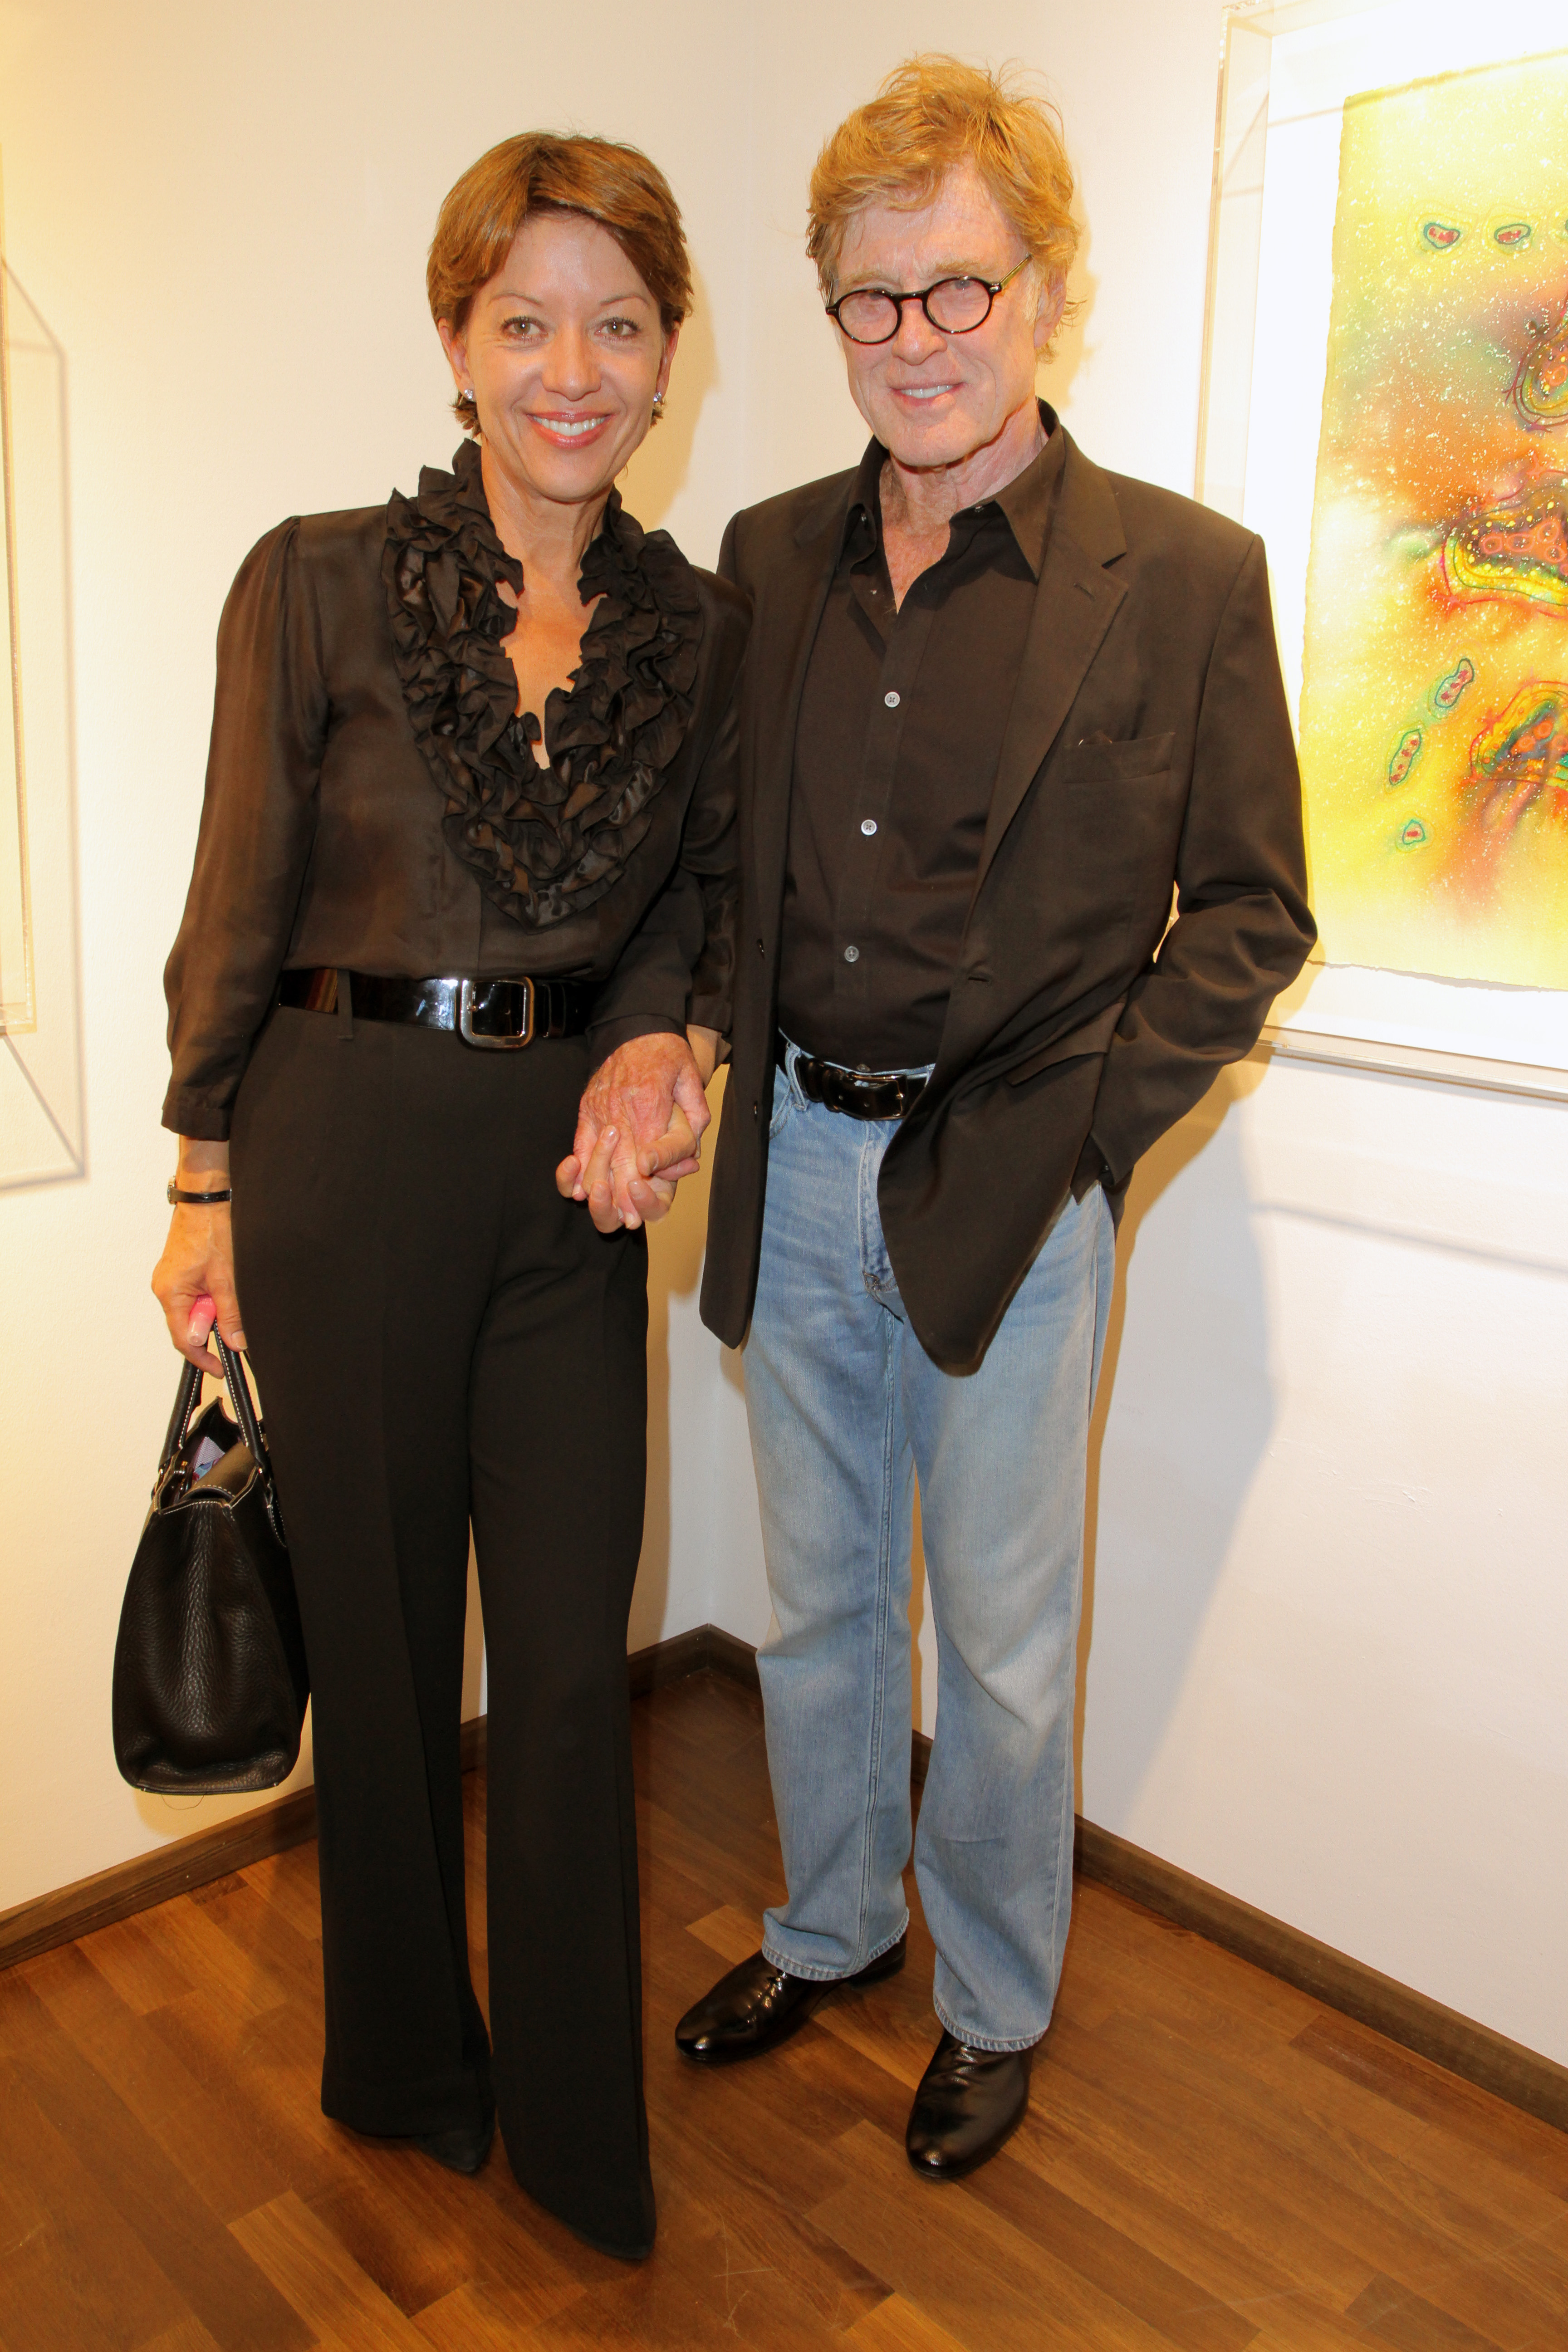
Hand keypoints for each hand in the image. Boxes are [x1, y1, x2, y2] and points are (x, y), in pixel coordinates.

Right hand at [151, 1141, 245, 1372]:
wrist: (207, 1197)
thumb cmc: (211, 1229)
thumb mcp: (227, 1278)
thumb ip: (229, 1314)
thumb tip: (235, 1342)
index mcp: (170, 1293)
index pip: (183, 1339)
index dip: (202, 1357)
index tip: (219, 1368)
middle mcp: (165, 1288)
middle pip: (190, 1324)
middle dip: (214, 1325)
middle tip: (234, 1319)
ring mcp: (172, 1279)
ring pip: (196, 1308)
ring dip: (215, 1308)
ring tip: (228, 1288)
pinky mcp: (182, 1270)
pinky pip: (196, 1294)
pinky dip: (213, 1296)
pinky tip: (225, 1283)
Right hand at [556, 1032, 711, 1233]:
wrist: (637, 1027)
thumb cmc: (669, 1057)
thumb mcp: (692, 1081)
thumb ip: (695, 1119)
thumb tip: (690, 1158)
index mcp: (650, 1104)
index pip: (643, 1154)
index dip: (640, 1187)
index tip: (640, 1211)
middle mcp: (620, 1109)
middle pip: (618, 1161)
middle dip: (622, 1195)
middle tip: (629, 1222)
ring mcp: (599, 1109)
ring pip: (595, 1155)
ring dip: (600, 1186)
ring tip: (608, 1212)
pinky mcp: (586, 1107)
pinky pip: (578, 1142)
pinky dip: (577, 1167)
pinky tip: (580, 1189)